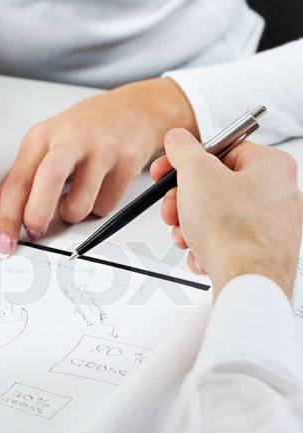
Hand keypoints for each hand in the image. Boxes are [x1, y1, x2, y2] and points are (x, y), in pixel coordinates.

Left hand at [0, 77, 195, 257]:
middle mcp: (70, 139)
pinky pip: (106, 206)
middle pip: (46, 183)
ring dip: (73, 214)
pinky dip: (99, 207)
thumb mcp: (42, 146)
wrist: (135, 109)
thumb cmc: (83, 130)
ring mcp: (102, 149)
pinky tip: (99, 186)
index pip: (16, 182)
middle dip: (37, 217)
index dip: (6, 219)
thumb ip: (15, 180)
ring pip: (79, 206)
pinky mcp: (128, 162)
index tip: (1, 244)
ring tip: (76, 196)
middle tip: (35, 231)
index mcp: (41, 137)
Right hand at [150, 129, 301, 296]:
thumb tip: (178, 140)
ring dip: (191, 225)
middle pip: (216, 185)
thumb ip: (184, 151)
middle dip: (185, 201)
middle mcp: (278, 192)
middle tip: (174, 210)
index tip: (167, 170)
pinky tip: (201, 251)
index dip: (187, 161)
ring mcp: (272, 223)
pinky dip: (207, 244)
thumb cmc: (233, 231)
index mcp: (271, 165)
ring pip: (218, 215)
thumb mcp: (196, 175)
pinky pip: (226, 238)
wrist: (247, 279)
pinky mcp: (262, 248)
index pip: (221, 150)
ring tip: (187, 235)